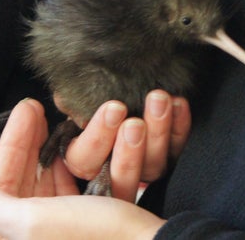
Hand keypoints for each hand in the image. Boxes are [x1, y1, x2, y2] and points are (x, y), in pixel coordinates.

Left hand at [0, 99, 165, 238]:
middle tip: (50, 105)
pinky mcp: (105, 224)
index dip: (13, 142)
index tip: (26, 109)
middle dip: (51, 138)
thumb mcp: (33, 222)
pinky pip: (104, 183)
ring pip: (73, 175)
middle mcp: (44, 235)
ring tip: (110, 113)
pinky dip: (118, 158)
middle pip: (38, 176)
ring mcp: (76, 229)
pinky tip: (131, 131)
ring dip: (93, 141)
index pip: (3, 183)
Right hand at [56, 89, 190, 184]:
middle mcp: (111, 166)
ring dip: (157, 133)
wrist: (127, 71)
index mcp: (82, 154)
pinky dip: (179, 128)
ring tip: (159, 100)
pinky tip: (178, 104)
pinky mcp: (169, 156)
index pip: (83, 160)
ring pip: (153, 166)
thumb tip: (65, 101)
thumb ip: (73, 100)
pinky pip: (177, 151)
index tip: (112, 109)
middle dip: (128, 150)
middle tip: (135, 123)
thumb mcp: (79, 90)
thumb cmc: (97, 82)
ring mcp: (143, 164)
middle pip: (119, 174)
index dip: (96, 140)